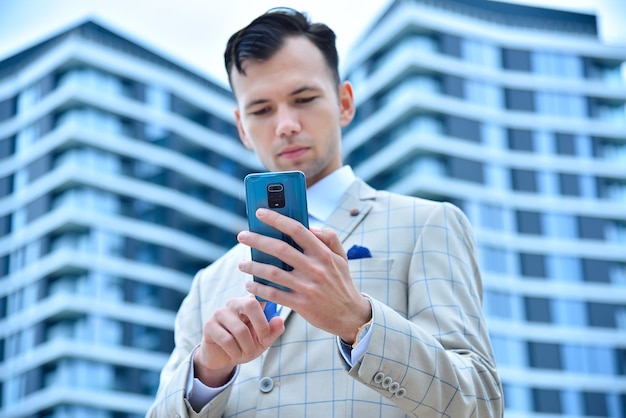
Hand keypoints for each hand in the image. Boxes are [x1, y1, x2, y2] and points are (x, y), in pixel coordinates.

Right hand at [193, 295, 283, 386]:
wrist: (222, 359)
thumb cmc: (245, 345)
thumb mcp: (263, 341)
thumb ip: (273, 331)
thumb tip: (280, 320)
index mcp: (249, 302)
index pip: (260, 294)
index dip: (270, 301)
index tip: (274, 315)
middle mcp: (234, 303)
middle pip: (251, 305)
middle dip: (262, 326)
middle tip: (263, 341)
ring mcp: (220, 313)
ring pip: (240, 330)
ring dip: (247, 347)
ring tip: (247, 353)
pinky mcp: (209, 325)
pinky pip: (227, 340)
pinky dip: (235, 352)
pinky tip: (235, 354)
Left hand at [237, 208, 370, 342]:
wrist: (350, 315)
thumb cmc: (341, 283)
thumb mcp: (342, 257)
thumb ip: (329, 238)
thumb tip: (311, 227)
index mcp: (323, 253)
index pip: (297, 230)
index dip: (277, 219)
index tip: (260, 213)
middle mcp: (315, 268)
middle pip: (280, 249)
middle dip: (257, 240)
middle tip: (242, 236)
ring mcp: (308, 287)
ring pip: (273, 272)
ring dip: (253, 267)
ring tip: (241, 264)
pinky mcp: (302, 304)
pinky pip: (275, 294)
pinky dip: (259, 289)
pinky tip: (250, 285)